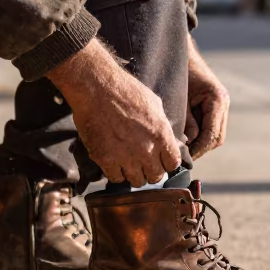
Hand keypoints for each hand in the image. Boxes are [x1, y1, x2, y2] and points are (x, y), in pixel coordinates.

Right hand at [48, 38, 181, 186]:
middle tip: (143, 162)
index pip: (173, 164)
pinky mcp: (105, 159)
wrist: (96, 88)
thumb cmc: (125, 90)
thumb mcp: (154, 104)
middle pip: (156, 176)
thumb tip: (170, 140)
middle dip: (151, 170)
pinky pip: (115, 178)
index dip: (167, 163)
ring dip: (133, 174)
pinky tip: (113, 161)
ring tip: (128, 162)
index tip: (160, 160)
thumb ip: (163, 126)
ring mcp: (125, 157)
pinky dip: (115, 173)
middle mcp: (146, 149)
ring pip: (137, 181)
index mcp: (161, 135)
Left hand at [184, 37, 228, 159]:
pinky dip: (200, 135)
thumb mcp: (179, 100)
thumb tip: (186, 146)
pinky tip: (185, 138)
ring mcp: (221, 105)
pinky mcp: (215, 106)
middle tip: (181, 157)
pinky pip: (210, 127)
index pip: (212, 135)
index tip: (184, 158)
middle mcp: (223, 103)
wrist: (179, 52)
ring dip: (200, 143)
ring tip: (182, 149)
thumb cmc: (177, 73)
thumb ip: (185, 123)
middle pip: (217, 138)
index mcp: (217, 99)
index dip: (199, 149)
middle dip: (200, 149)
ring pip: (215, 135)